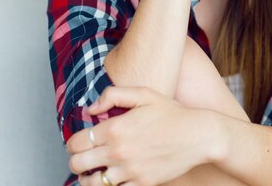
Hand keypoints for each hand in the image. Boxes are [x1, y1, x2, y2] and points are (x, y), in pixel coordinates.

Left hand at [67, 86, 216, 185]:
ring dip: (89, 178)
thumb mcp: (144, 94)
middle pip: (77, 164)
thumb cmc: (172, 113)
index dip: (72, 143)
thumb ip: (113, 95)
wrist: (199, 135)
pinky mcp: (142, 184)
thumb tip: (91, 108)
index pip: (76, 142)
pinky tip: (114, 179)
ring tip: (94, 172)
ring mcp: (130, 170)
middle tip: (83, 158)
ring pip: (92, 183)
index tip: (78, 143)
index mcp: (116, 128)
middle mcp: (119, 151)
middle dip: (75, 161)